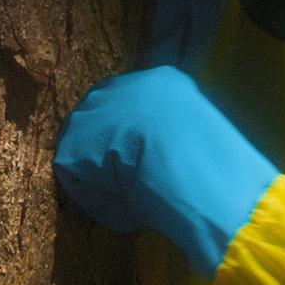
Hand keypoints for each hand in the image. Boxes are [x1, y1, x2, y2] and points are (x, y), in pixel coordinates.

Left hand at [55, 67, 276, 278]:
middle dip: (109, 152)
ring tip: (135, 197)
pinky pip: (78, 182)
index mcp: (162, 80)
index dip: (133, 137)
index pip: (133, 104)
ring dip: (104, 177)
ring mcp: (91, 112)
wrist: (198, 171)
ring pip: (86, 152)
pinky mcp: (72, 145)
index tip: (147, 163)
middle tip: (131, 185)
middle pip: (100, 120)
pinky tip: (127, 205)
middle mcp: (122, 85)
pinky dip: (98, 200)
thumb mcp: (197, 136)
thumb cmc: (213, 164)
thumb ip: (170, 135)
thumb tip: (157, 158)